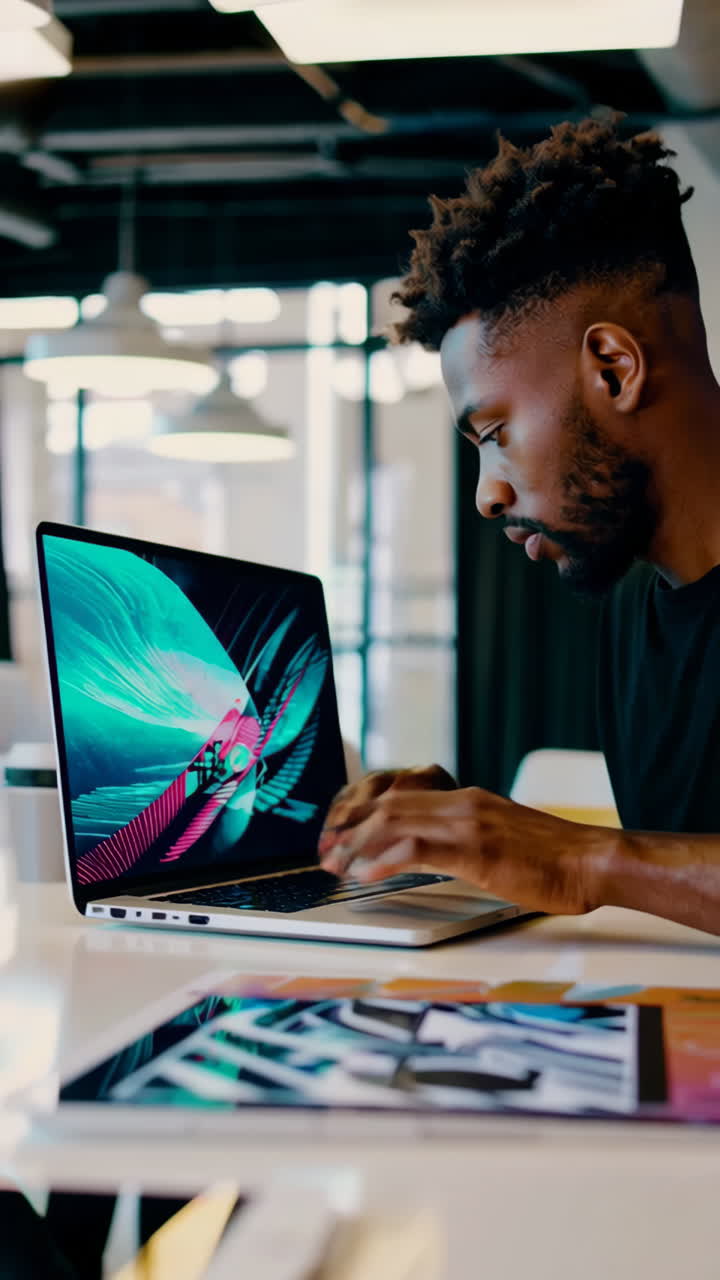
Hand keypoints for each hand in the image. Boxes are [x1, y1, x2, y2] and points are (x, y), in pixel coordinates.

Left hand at [319, 783, 615, 915]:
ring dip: (357, 844)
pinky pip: (419, 850)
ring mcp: (469, 824)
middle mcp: (463, 802)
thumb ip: (466, 837)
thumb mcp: (501, 838)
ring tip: (333, 862)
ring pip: (395, 821)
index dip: (362, 809)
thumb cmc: (554, 858)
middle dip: (349, 825)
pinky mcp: (476, 851)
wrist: (591, 861)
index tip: (339, 828)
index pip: (400, 793)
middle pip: (388, 803)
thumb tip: (431, 851)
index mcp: (467, 798)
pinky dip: (385, 861)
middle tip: (324, 847)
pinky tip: (365, 875)